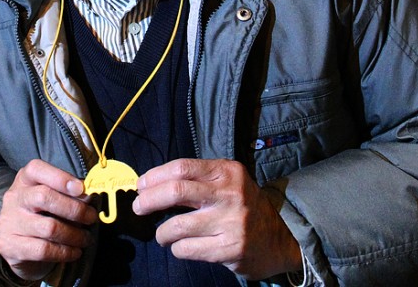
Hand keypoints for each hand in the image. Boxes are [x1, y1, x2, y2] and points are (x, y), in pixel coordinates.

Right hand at [0, 159, 97, 281]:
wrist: (19, 248)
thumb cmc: (42, 216)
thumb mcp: (54, 199)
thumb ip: (69, 195)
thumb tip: (89, 197)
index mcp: (25, 180)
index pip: (36, 169)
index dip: (60, 177)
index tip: (81, 188)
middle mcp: (14, 198)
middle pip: (44, 197)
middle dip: (74, 208)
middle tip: (91, 217)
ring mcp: (10, 222)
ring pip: (48, 227)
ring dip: (74, 235)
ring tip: (86, 238)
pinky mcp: (10, 246)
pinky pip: (43, 250)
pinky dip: (65, 252)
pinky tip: (75, 252)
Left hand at [132, 158, 302, 279]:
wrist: (279, 238)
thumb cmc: (243, 207)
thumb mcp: (228, 182)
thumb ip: (198, 179)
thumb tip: (152, 184)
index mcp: (228, 172)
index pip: (182, 167)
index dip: (155, 176)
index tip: (142, 185)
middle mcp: (230, 194)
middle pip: (176, 191)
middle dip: (149, 200)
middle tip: (139, 207)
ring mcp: (231, 223)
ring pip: (176, 226)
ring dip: (161, 232)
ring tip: (163, 234)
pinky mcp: (229, 249)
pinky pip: (187, 249)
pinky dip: (177, 248)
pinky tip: (182, 246)